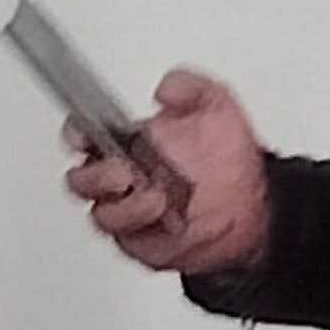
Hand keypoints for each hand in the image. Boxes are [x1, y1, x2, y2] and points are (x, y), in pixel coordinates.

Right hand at [66, 66, 272, 281]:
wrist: (252, 204)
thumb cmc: (227, 160)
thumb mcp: (216, 107)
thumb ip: (189, 88)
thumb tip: (165, 88)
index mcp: (125, 142)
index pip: (83, 134)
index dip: (77, 134)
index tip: (86, 135)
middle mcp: (119, 178)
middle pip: (81, 180)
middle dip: (96, 177)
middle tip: (124, 171)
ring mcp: (126, 211)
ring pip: (103, 214)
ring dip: (126, 208)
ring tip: (157, 197)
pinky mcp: (140, 241)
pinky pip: (128, 241)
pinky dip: (144, 230)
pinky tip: (166, 219)